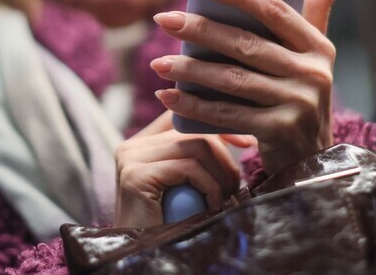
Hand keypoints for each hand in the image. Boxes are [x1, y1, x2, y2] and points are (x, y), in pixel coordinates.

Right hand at [114, 111, 251, 226]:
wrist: (148, 263)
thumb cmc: (173, 228)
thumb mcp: (188, 187)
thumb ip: (198, 160)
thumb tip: (240, 136)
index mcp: (141, 145)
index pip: (183, 116)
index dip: (217, 125)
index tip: (244, 142)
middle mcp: (132, 146)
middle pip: (193, 131)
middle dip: (225, 157)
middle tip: (236, 186)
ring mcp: (130, 159)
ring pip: (195, 146)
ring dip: (220, 174)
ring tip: (225, 198)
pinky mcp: (135, 175)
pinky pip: (188, 167)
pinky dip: (210, 186)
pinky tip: (212, 205)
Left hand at [151, 0, 347, 174]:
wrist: (312, 163)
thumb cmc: (301, 98)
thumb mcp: (314, 58)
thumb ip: (317, 13)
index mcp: (318, 47)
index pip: (274, 10)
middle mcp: (313, 74)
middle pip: (246, 43)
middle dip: (201, 30)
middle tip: (165, 20)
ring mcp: (298, 104)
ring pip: (232, 79)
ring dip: (190, 70)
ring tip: (159, 63)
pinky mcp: (279, 132)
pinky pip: (227, 114)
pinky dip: (194, 105)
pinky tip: (168, 96)